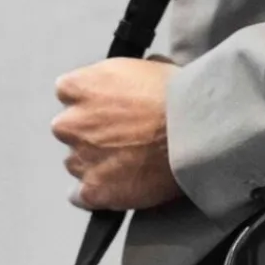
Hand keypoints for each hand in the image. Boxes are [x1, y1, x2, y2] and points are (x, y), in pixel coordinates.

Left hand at [51, 55, 183, 211]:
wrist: (195, 134)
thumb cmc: (178, 99)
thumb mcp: (147, 67)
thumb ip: (125, 79)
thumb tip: (134, 84)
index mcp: (78, 86)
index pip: (70, 93)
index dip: (93, 104)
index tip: (112, 111)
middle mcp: (70, 123)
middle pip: (71, 131)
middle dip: (92, 135)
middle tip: (124, 141)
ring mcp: (80, 160)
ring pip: (77, 165)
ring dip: (96, 165)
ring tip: (130, 167)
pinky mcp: (94, 191)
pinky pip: (81, 197)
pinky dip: (96, 195)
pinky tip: (116, 191)